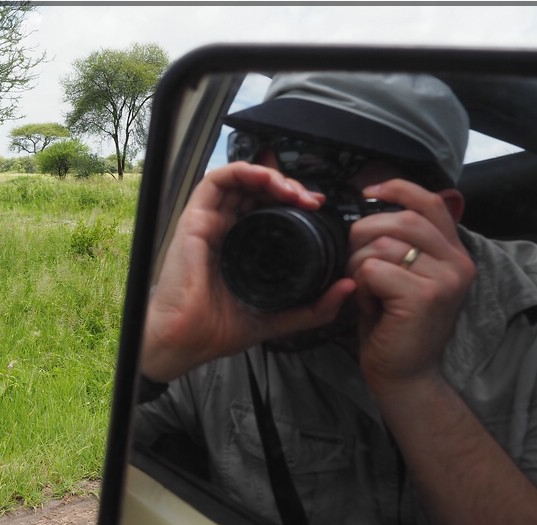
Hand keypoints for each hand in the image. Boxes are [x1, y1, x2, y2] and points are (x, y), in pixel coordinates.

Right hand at [141, 162, 354, 380]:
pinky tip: (266, 179)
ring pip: (240, 179)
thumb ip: (315, 308)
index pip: (268, 208)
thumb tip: (348, 288)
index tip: (317, 208)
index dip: (293, 200)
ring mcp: (209, 223)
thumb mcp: (280, 318)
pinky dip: (243, 171)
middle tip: (309, 199)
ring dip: (270, 175)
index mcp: (242, 247)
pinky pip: (215, 181)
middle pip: (257, 190)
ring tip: (291, 190)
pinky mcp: (194, 220)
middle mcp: (225, 230)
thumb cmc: (219, 330)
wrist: (188, 340)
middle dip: (288, 186)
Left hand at [345, 179, 474, 388]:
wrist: (404, 374)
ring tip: (364, 289)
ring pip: (382, 245)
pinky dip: (359, 284)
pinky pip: (374, 269)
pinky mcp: (424, 296)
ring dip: (358, 265)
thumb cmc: (394, 326)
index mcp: (454, 253)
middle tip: (355, 262)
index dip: (397, 189)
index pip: (430, 202)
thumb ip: (399, 245)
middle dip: (364, 234)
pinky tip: (369, 304)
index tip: (368, 191)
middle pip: (401, 219)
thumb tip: (369, 209)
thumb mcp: (402, 278)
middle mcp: (458, 262)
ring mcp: (445, 279)